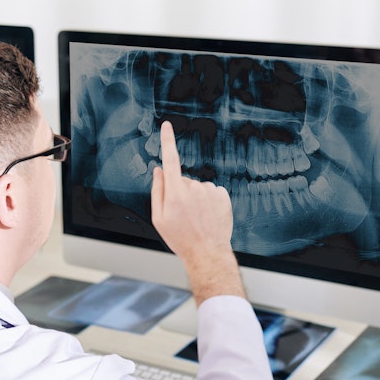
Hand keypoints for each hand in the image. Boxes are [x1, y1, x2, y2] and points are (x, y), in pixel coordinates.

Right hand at [150, 121, 243, 301]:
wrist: (207, 253)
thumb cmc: (181, 239)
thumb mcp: (159, 219)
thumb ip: (157, 191)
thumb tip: (159, 171)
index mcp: (175, 193)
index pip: (170, 160)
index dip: (168, 141)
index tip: (167, 126)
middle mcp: (194, 188)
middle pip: (183, 180)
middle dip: (180, 192)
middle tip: (183, 216)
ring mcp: (210, 191)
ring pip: (198, 187)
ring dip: (196, 199)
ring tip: (197, 219)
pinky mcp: (223, 195)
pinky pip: (211, 191)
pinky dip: (209, 201)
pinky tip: (208, 216)